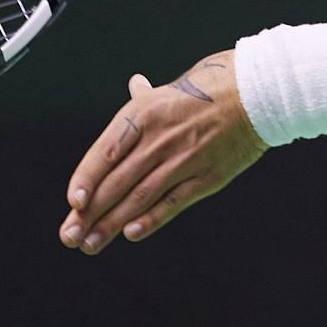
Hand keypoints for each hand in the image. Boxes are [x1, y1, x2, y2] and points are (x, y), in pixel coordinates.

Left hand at [58, 53, 265, 254]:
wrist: (256, 94)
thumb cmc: (211, 90)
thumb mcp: (171, 89)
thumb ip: (145, 97)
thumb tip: (134, 84)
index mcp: (144, 115)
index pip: (105, 152)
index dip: (86, 179)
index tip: (72, 202)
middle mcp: (159, 139)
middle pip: (117, 182)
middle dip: (89, 213)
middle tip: (69, 235)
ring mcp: (183, 160)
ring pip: (139, 197)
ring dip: (111, 224)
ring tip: (91, 243)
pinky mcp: (205, 177)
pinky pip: (172, 202)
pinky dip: (150, 219)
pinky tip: (131, 233)